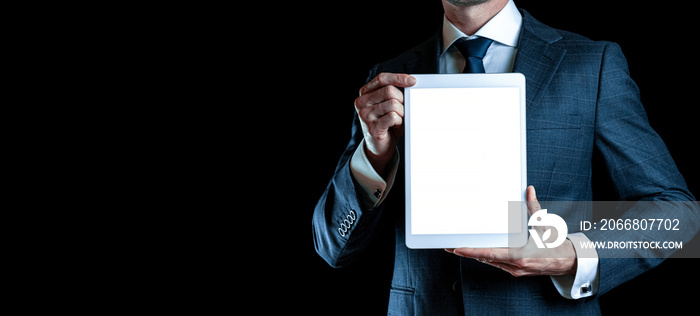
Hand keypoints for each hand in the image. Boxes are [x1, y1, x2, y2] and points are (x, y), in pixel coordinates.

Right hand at [354, 73, 415, 174]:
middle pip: (389, 91)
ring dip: (402, 112)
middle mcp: (362, 102)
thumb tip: (411, 84)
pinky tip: (397, 125)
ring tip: (400, 119)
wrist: (380, 147)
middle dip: (402, 99)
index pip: (382, 78)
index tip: (412, 81)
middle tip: (404, 110)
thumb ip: (394, 93)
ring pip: (393, 104)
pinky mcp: (372, 127)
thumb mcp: (388, 105)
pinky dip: (399, 121)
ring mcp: (365, 115)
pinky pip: (393, 117)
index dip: (398, 77)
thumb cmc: (387, 123)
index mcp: (365, 93)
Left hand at [446, 186, 576, 276]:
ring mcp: (516, 271)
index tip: (458, 249)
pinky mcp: (517, 272)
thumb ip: (533, 207)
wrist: (570, 262)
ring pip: (491, 263)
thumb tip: (528, 190)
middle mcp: (516, 266)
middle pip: (486, 259)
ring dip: (477, 255)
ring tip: (461, 249)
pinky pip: (498, 265)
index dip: (472, 252)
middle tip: (452, 247)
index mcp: (521, 255)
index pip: (490, 254)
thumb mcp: (544, 224)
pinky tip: (480, 252)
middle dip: (469, 252)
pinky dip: (488, 258)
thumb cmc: (557, 245)